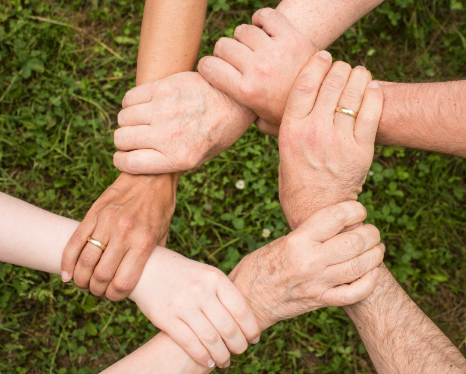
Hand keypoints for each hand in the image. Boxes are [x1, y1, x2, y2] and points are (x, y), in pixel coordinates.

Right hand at [61, 173, 177, 300]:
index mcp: (143, 242)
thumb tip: (143, 279)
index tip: (115, 296)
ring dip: (81, 279)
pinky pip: (74, 241)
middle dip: (97, 290)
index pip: (123, 282)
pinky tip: (67, 274)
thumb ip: (152, 256)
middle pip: (101, 276)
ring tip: (84, 283)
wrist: (151, 175)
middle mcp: (124, 233)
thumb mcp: (163, 234)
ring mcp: (106, 222)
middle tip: (98, 291)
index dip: (115, 296)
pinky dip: (67, 262)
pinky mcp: (94, 213)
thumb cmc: (161, 207)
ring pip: (85, 261)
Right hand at [113, 72, 256, 173]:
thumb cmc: (218, 132)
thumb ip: (170, 162)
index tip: (125, 156)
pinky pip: (130, 98)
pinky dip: (131, 103)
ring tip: (143, 120)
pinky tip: (145, 105)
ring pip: (123, 118)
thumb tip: (138, 161)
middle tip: (137, 137)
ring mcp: (165, 110)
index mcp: (179, 158)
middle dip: (125, 141)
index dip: (122, 161)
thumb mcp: (200, 158)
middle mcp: (169, 136)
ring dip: (129, 121)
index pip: (129, 163)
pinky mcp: (164, 88)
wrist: (236, 100)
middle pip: (121, 139)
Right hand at [129, 246, 260, 368]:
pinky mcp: (165, 318)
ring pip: (211, 339)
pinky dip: (202, 357)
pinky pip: (189, 343)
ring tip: (225, 361)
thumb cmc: (183, 273)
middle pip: (228, 327)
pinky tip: (208, 362)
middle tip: (240, 351)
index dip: (251, 328)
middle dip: (238, 345)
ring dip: (222, 355)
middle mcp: (201, 290)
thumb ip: (223, 293)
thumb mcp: (206, 274)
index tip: (254, 338)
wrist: (147, 267)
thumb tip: (246, 320)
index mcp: (215, 278)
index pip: (241, 309)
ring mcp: (183, 304)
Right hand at [198, 8, 317, 135]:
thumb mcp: (264, 124)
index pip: (208, 66)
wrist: (326, 102)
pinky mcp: (292, 37)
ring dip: (243, 39)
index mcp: (246, 92)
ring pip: (242, 30)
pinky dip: (261, 20)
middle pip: (223, 46)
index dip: (207, 67)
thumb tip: (229, 111)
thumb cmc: (290, 115)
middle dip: (224, 53)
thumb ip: (244, 116)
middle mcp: (258, 69)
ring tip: (252, 49)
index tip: (214, 70)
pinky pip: (266, 16)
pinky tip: (264, 31)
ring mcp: (275, 51)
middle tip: (236, 61)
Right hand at [229, 201, 383, 329]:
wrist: (247, 300)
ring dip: (375, 255)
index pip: (336, 216)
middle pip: (355, 241)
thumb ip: (308, 235)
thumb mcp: (281, 242)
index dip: (355, 209)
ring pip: (360, 266)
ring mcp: (317, 283)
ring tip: (377, 248)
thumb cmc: (259, 266)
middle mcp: (310, 260)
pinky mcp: (320, 301)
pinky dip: (370, 282)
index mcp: (297, 240)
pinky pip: (354, 293)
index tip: (359, 210)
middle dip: (371, 233)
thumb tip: (338, 226)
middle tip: (372, 231)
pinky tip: (373, 273)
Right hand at [278, 52, 382, 228]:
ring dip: (359, 76)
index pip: (305, 83)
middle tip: (343, 67)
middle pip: (332, 83)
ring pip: (353, 93)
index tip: (323, 55)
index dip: (317, 63)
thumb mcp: (282, 151)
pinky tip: (372, 88)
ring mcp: (339, 141)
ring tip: (359, 74)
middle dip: (340, 68)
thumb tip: (282, 103)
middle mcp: (314, 132)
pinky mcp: (360, 151)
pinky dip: (374, 94)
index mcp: (291, 130)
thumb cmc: (296, 181)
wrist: (317, 211)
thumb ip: (285, 126)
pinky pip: (372, 112)